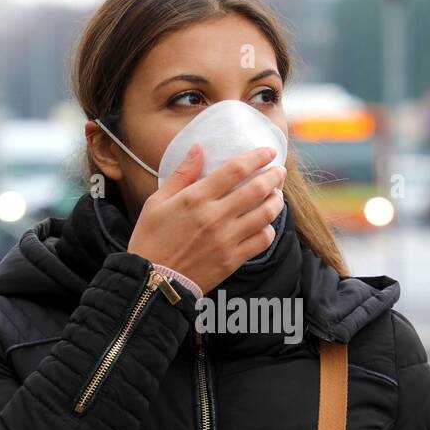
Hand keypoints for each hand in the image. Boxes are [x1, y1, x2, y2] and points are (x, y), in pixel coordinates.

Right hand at [126, 144, 285, 294]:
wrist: (152, 281)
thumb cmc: (150, 239)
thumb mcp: (156, 202)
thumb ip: (182, 174)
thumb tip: (199, 148)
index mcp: (196, 198)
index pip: (235, 170)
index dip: (257, 157)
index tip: (268, 152)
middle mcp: (215, 216)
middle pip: (257, 189)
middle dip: (273, 177)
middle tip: (279, 172)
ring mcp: (226, 239)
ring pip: (265, 215)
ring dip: (276, 201)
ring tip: (277, 195)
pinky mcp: (232, 260)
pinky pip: (262, 241)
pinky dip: (269, 229)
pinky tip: (266, 224)